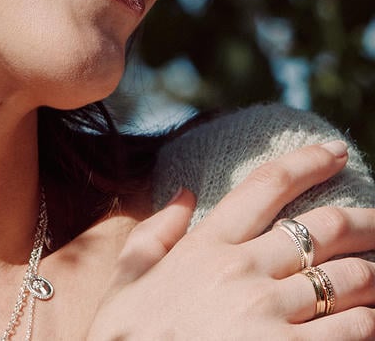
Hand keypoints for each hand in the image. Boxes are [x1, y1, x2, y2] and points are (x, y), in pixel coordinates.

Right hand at [88, 141, 374, 339]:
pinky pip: (353, 329)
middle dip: (364, 219)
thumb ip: (154, 233)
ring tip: (374, 280)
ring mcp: (268, 311)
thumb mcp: (126, 279)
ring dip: (370, 278)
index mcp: (204, 247)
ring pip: (349, 278)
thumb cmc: (126, 338)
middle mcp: (241, 269)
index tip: (333, 153)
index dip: (306, 162)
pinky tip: (366, 322)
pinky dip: (367, 323)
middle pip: (324, 227)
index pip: (264, 187)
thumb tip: (183, 192)